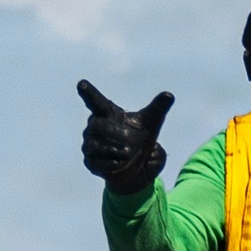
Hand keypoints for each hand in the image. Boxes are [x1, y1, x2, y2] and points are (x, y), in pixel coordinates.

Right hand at [77, 80, 173, 194]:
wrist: (139, 167)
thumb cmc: (141, 138)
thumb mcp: (152, 123)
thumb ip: (159, 108)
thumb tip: (169, 95)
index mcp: (108, 113)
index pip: (96, 101)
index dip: (89, 93)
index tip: (82, 84)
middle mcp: (95, 127)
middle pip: (96, 125)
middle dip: (114, 134)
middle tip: (130, 143)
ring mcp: (90, 145)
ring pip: (94, 145)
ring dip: (112, 149)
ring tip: (127, 153)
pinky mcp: (90, 162)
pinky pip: (95, 161)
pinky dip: (108, 163)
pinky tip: (119, 164)